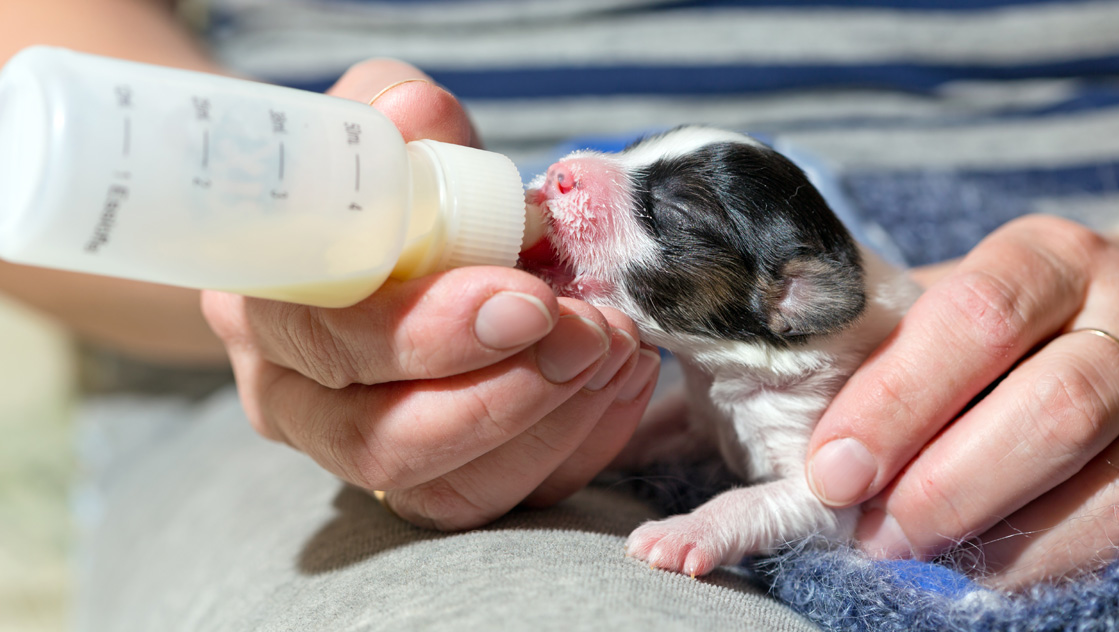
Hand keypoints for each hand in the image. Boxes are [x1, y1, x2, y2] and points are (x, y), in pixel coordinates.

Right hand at [202, 59, 660, 529]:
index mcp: (269, 307)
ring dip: (551, 425)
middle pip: (384, 441)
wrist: (380, 232)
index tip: (527, 298)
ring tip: (615, 348)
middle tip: (589, 334)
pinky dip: (580, 443)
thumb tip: (418, 116)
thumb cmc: (375, 176)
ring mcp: (363, 452)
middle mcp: (298, 398)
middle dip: (505, 396)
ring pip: (451, 490)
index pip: (330, 344)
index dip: (426, 334)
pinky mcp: (438, 478)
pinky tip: (619, 378)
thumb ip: (392, 116)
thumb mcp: (374, 123)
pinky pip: (511, 495)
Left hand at [806, 210, 1118, 588]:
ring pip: (1113, 484)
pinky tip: (983, 566)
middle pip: (1053, 408)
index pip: (978, 316)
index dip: (898, 399)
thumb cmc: (1028, 310)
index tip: (832, 467)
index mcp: (1052, 258)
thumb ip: (884, 333)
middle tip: (869, 530)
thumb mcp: (960, 289)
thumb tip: (771, 376)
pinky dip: (1050, 562)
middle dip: (944, 485)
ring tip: (914, 554)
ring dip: (998, 536)